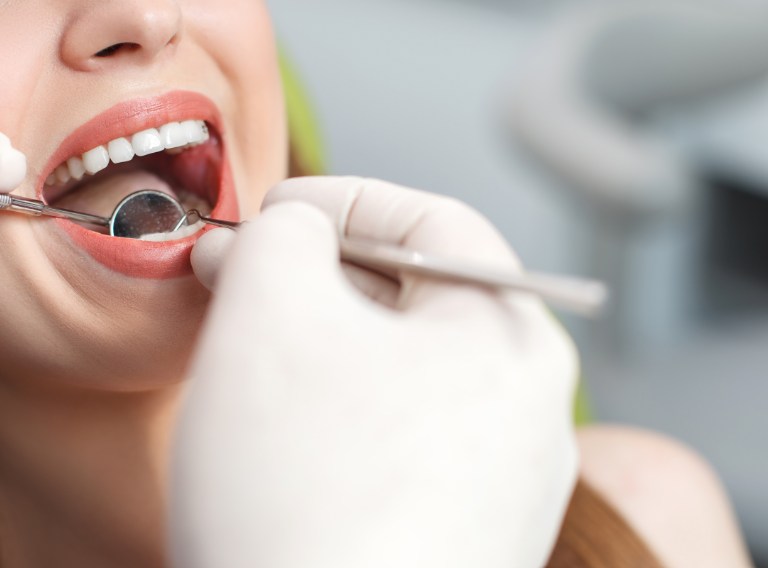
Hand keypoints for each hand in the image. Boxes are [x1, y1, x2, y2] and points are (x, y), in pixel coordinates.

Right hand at [174, 177, 579, 567]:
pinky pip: (396, 440)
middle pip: (416, 298)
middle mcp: (525, 410)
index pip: (431, 221)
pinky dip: (337, 415)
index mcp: (509, 336)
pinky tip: (283, 438)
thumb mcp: (269, 316)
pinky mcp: (458, 536)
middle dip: (318, 276)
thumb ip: (275, 239)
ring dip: (321, 346)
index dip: (340, 198)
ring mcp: (499, 481)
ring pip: (400, 372)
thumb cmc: (303, 494)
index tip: (270, 212)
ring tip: (253, 356)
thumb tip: (276, 234)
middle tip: (243, 279)